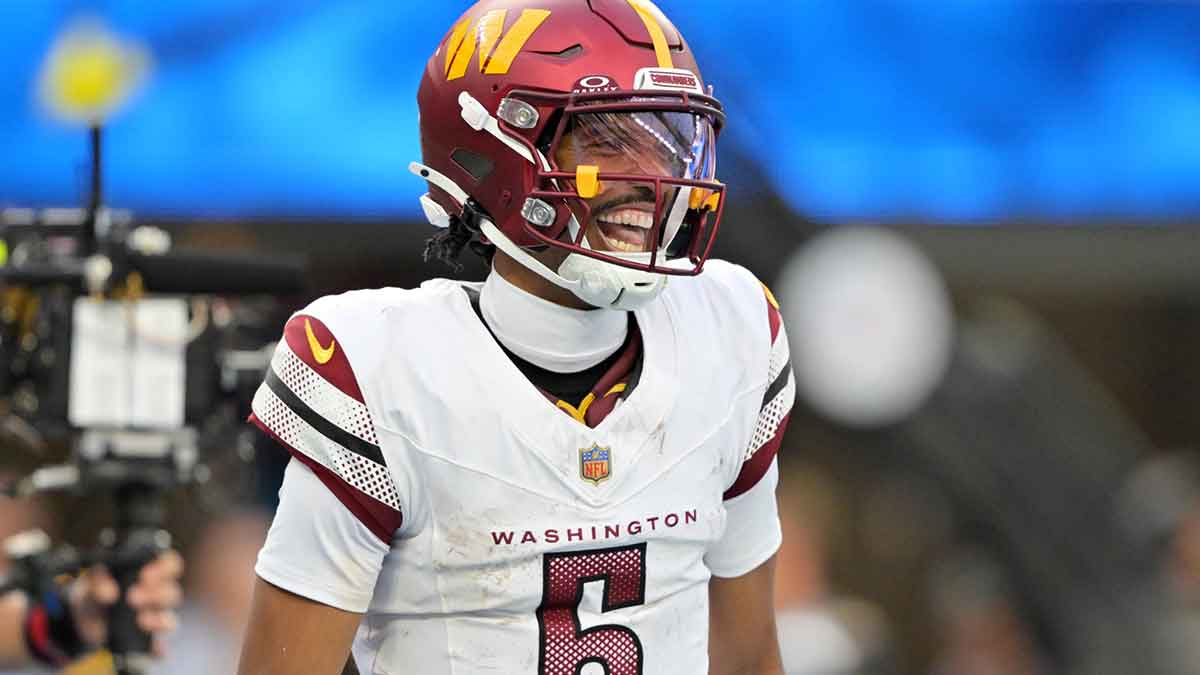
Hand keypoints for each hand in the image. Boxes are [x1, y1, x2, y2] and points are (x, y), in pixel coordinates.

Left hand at [69, 550, 183, 655]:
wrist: (81, 621)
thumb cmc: (93, 593)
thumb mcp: (89, 583)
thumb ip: (97, 582)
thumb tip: (109, 593)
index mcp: (149, 573)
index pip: (170, 564)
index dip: (165, 568)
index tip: (146, 575)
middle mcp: (156, 595)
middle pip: (172, 593)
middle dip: (156, 595)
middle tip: (133, 597)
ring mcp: (153, 618)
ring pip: (170, 619)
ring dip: (159, 620)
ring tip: (141, 620)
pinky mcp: (147, 641)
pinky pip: (160, 646)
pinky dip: (158, 647)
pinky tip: (151, 646)